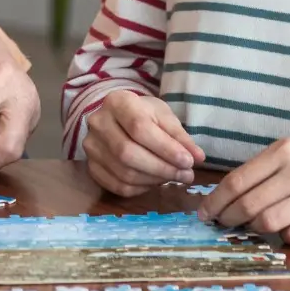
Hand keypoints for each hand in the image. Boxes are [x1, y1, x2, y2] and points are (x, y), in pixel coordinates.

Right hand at [82, 90, 205, 196]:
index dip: (165, 148)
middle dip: (162, 168)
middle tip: (186, 174)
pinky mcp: (91, 166)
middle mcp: (97, 122)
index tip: (189, 161)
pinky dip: (141, 189)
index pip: (139, 128)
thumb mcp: (164, 116)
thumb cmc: (144, 115)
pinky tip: (155, 182)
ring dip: (155, 180)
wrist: (119, 118)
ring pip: (124, 173)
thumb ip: (180, 136)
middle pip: (128, 153)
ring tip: (174, 177)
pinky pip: (118, 186)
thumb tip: (198, 157)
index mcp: (116, 102)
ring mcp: (91, 146)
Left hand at [201, 135, 289, 243]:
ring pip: (269, 222)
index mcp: (284, 150)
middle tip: (222, 225)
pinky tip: (285, 231)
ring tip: (253, 227)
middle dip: (229, 219)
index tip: (205, 212)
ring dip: (255, 229)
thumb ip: (267, 168)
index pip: (237, 181)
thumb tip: (229, 193)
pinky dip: (284, 237)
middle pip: (249, 204)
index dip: (216, 201)